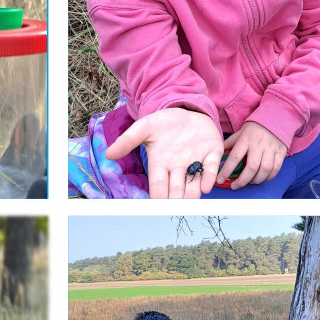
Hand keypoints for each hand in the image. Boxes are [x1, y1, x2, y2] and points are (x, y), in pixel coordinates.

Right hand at [104, 107, 224, 199]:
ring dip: (193, 194)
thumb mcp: (143, 127)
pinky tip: (205, 186)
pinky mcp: (211, 153)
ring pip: (194, 184)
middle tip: (176, 210)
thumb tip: (108, 155)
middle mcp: (178, 168)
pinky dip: (208, 177)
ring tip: (190, 202)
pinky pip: (211, 168)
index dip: (157, 197)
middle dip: (176, 201)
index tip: (156, 208)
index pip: (158, 185)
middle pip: (177, 190)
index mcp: (161, 164)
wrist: (185, 110)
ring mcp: (196, 162)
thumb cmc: (163, 122)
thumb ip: (127, 140)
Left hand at [218, 120, 286, 188]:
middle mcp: (258, 145)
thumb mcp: (239, 133)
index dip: (226, 170)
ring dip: (256, 180)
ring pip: (264, 170)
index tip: (220, 179)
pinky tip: (262, 178)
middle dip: (242, 180)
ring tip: (249, 182)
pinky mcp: (281, 152)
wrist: (275, 119)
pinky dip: (269, 177)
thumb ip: (229, 144)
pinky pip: (276, 168)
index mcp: (245, 140)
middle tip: (235, 186)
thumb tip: (218, 155)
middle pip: (251, 167)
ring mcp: (270, 149)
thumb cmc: (254, 129)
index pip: (234, 157)